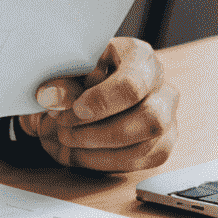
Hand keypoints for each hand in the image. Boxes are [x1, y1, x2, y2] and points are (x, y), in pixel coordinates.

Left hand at [17, 36, 177, 170]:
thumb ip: (62, 84)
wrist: (79, 94)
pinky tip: (80, 153)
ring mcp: (166, 117)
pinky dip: (104, 162)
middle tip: (66, 128)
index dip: (103, 101)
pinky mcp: (161, 144)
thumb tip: (51, 97)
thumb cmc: (78, 76)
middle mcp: (160, 85)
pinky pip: (140, 162)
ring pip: (146, 144)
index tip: (76, 109)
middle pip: (149, 117)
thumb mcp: (66, 72)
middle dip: (102, 130)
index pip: (133, 82)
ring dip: (99, 148)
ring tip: (68, 138)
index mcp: (138, 55)